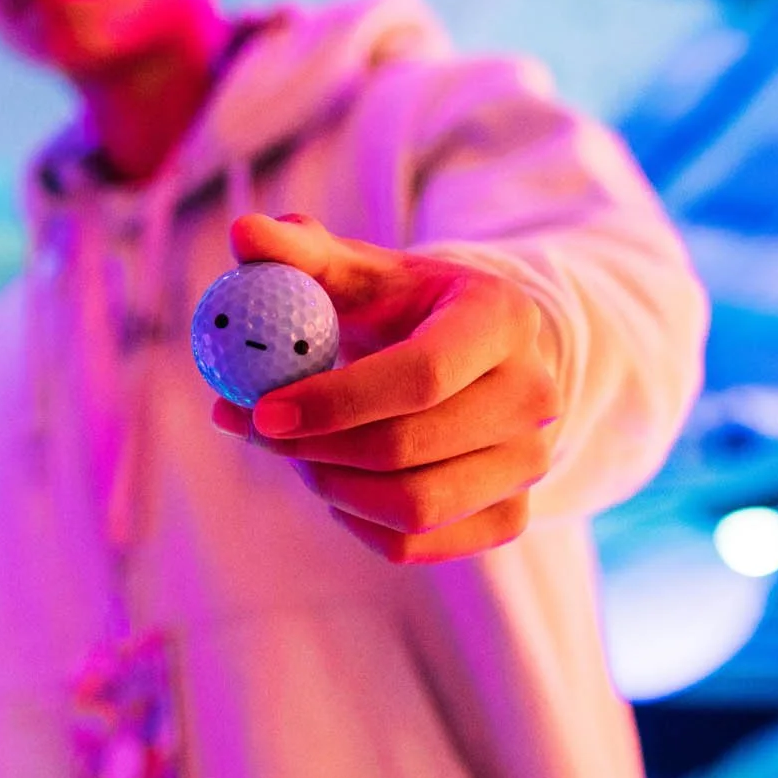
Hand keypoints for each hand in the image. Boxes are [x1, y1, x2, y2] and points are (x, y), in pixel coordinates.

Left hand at [213, 212, 559, 563]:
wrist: (470, 357)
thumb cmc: (402, 309)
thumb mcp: (360, 271)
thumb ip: (300, 253)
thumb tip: (243, 232)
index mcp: (502, 320)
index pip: (421, 376)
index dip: (335, 401)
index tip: (261, 410)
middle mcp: (534, 395)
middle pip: (408, 448)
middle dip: (315, 448)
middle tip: (255, 430)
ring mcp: (531, 463)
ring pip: (412, 507)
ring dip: (331, 486)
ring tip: (296, 452)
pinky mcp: (511, 517)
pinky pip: (416, 544)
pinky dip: (356, 520)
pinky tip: (334, 480)